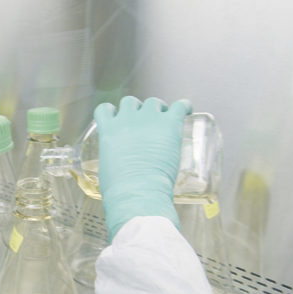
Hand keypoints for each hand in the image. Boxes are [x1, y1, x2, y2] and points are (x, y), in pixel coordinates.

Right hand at [95, 96, 190, 240]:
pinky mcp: (169, 124)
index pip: (105, 110)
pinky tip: (187, 110)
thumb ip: (112, 159)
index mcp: (108, 131)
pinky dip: (184, 106)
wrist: (137, 192)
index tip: (118, 118)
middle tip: (145, 122)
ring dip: (158, 109)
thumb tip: (120, 167)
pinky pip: (180, 105)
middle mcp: (126, 119)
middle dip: (137, 110)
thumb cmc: (120, 189)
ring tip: (166, 119)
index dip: (113, 112)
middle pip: (130, 102)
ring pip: (153, 102)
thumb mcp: (106, 170)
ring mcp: (148, 119)